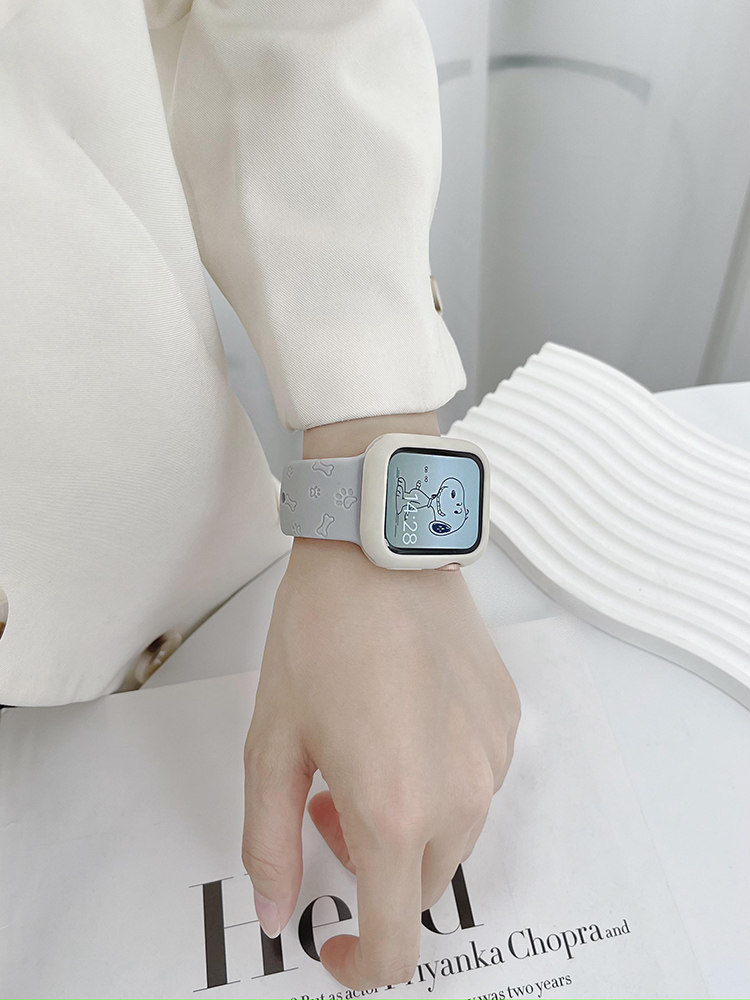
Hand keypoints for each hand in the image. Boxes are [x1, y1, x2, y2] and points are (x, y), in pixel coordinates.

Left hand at [241, 414, 521, 989]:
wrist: (381, 551)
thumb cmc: (322, 634)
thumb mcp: (273, 742)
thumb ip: (271, 841)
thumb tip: (278, 910)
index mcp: (395, 810)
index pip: (398, 939)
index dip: (364, 965)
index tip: (337, 943)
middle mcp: (460, 795)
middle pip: (424, 886)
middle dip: (373, 869)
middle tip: (329, 804)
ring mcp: (493, 758)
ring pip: (454, 834)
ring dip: (408, 822)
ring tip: (366, 752)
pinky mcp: (508, 722)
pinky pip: (477, 779)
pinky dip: (439, 778)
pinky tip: (405, 719)